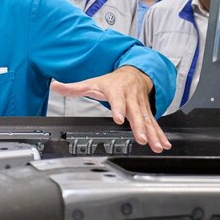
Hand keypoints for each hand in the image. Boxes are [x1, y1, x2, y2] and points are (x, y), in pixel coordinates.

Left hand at [50, 66, 171, 152]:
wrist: (134, 73)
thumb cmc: (111, 81)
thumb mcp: (92, 82)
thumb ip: (74, 88)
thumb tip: (55, 86)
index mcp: (117, 90)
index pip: (117, 100)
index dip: (118, 109)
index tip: (119, 119)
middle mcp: (131, 98)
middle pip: (135, 113)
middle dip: (139, 126)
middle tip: (142, 139)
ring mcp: (141, 105)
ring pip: (148, 120)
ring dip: (153, 134)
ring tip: (156, 146)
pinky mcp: (148, 111)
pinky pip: (155, 123)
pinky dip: (161, 134)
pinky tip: (164, 144)